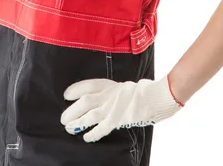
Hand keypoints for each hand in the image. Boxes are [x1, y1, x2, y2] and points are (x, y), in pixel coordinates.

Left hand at [60, 75, 182, 142]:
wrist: (159, 95)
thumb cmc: (146, 91)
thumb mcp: (127, 87)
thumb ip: (115, 92)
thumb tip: (105, 98)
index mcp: (112, 85)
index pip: (89, 85)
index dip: (76, 89)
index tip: (66, 94)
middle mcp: (110, 94)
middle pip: (85, 101)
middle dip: (72, 110)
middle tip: (63, 117)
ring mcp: (114, 106)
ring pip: (90, 114)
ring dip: (77, 121)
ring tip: (68, 127)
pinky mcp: (120, 119)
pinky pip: (102, 127)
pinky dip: (93, 133)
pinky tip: (86, 137)